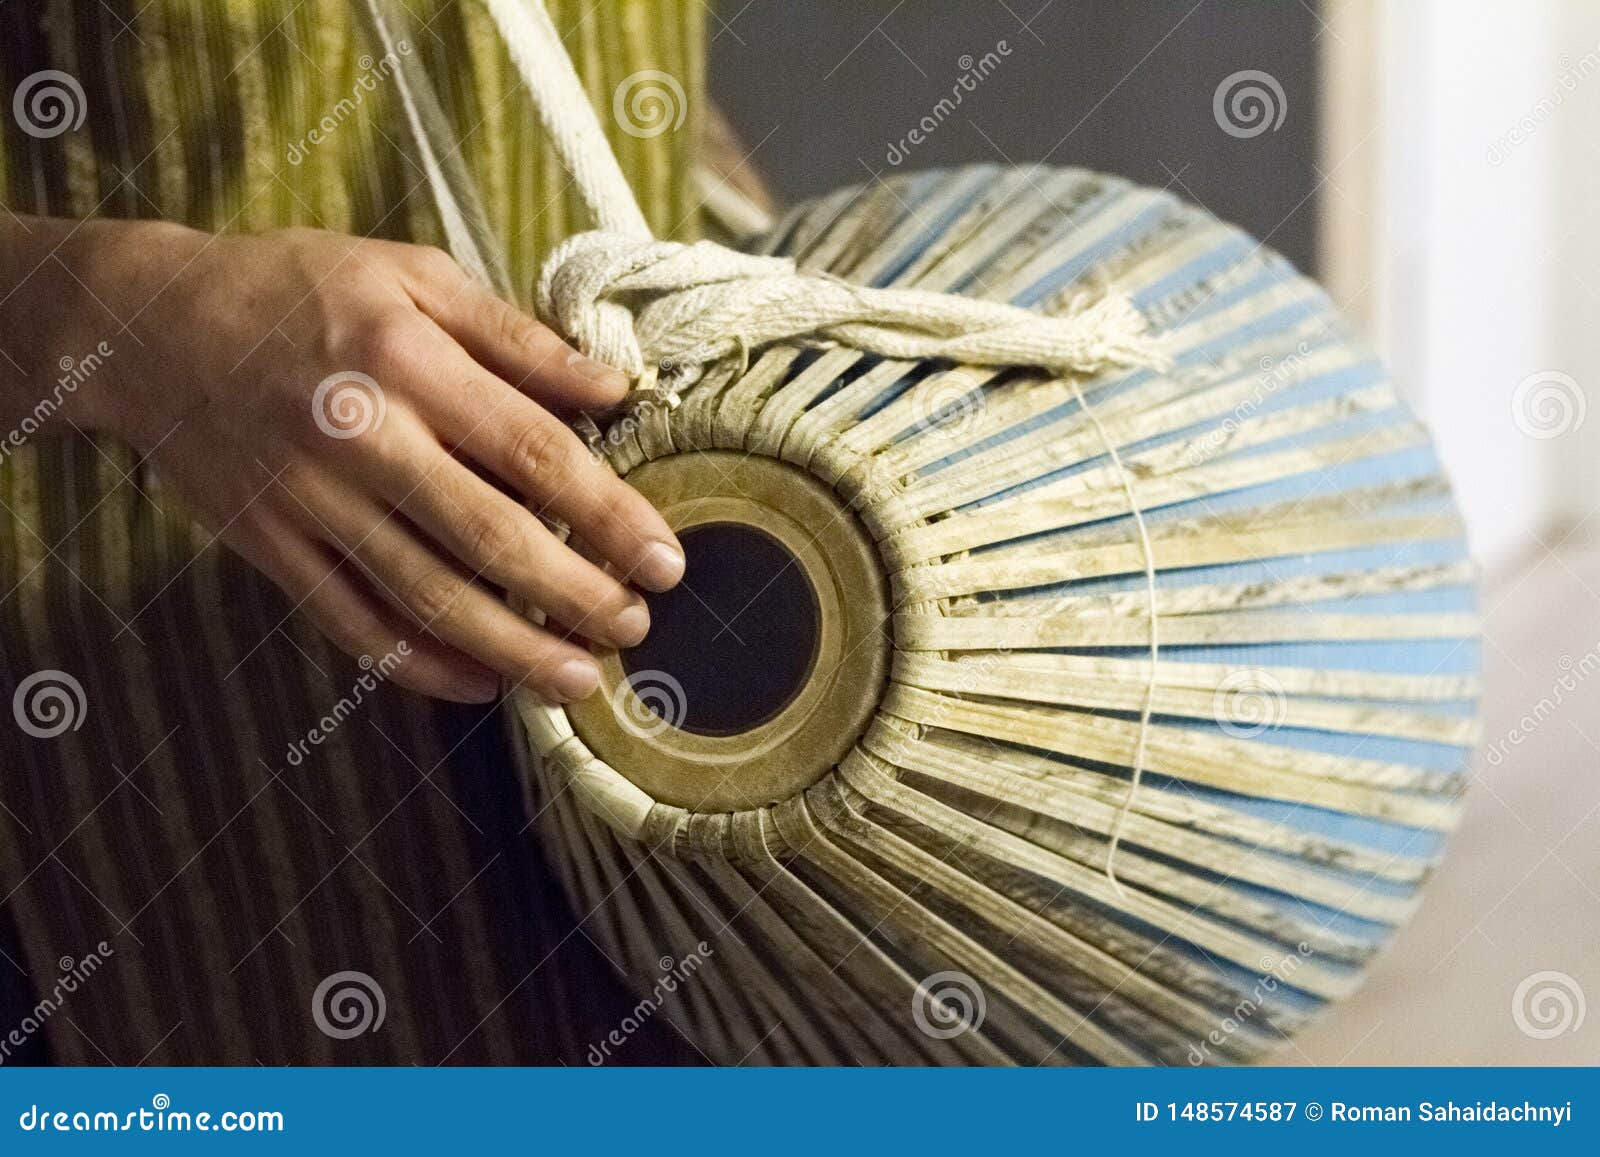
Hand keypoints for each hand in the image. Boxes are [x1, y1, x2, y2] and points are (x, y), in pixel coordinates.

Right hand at [9, 218, 682, 703]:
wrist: (146, 323)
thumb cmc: (298, 287)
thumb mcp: (412, 272)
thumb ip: (516, 337)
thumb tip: (613, 389)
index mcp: (408, 358)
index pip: (534, 450)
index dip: (608, 513)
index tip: (664, 559)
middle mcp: (360, 436)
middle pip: (489, 536)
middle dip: (575, 595)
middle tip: (636, 629)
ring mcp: (309, 500)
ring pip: (424, 597)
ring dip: (511, 648)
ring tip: (577, 679)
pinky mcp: (269, 545)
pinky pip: (351, 623)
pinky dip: (419, 664)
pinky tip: (480, 683)